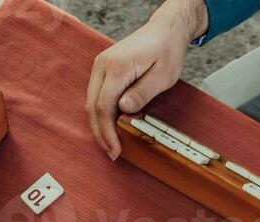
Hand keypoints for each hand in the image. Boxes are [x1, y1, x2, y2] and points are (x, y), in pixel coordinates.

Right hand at [86, 0, 207, 158]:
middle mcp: (103, 65)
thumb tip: (123, 110)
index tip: (116, 149)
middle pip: (93, 106)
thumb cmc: (167, 51)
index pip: (104, 106)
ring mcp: (100, 66)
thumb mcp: (163, 75)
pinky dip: (101, 114)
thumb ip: (143, 92)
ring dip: (99, 125)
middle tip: (113, 153)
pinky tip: (111, 127)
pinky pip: (96, 95)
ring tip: (111, 144)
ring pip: (91, 102)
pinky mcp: (102, 69)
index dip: (108, 132)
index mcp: (118, 67)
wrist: (165, 30)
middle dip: (101, 133)